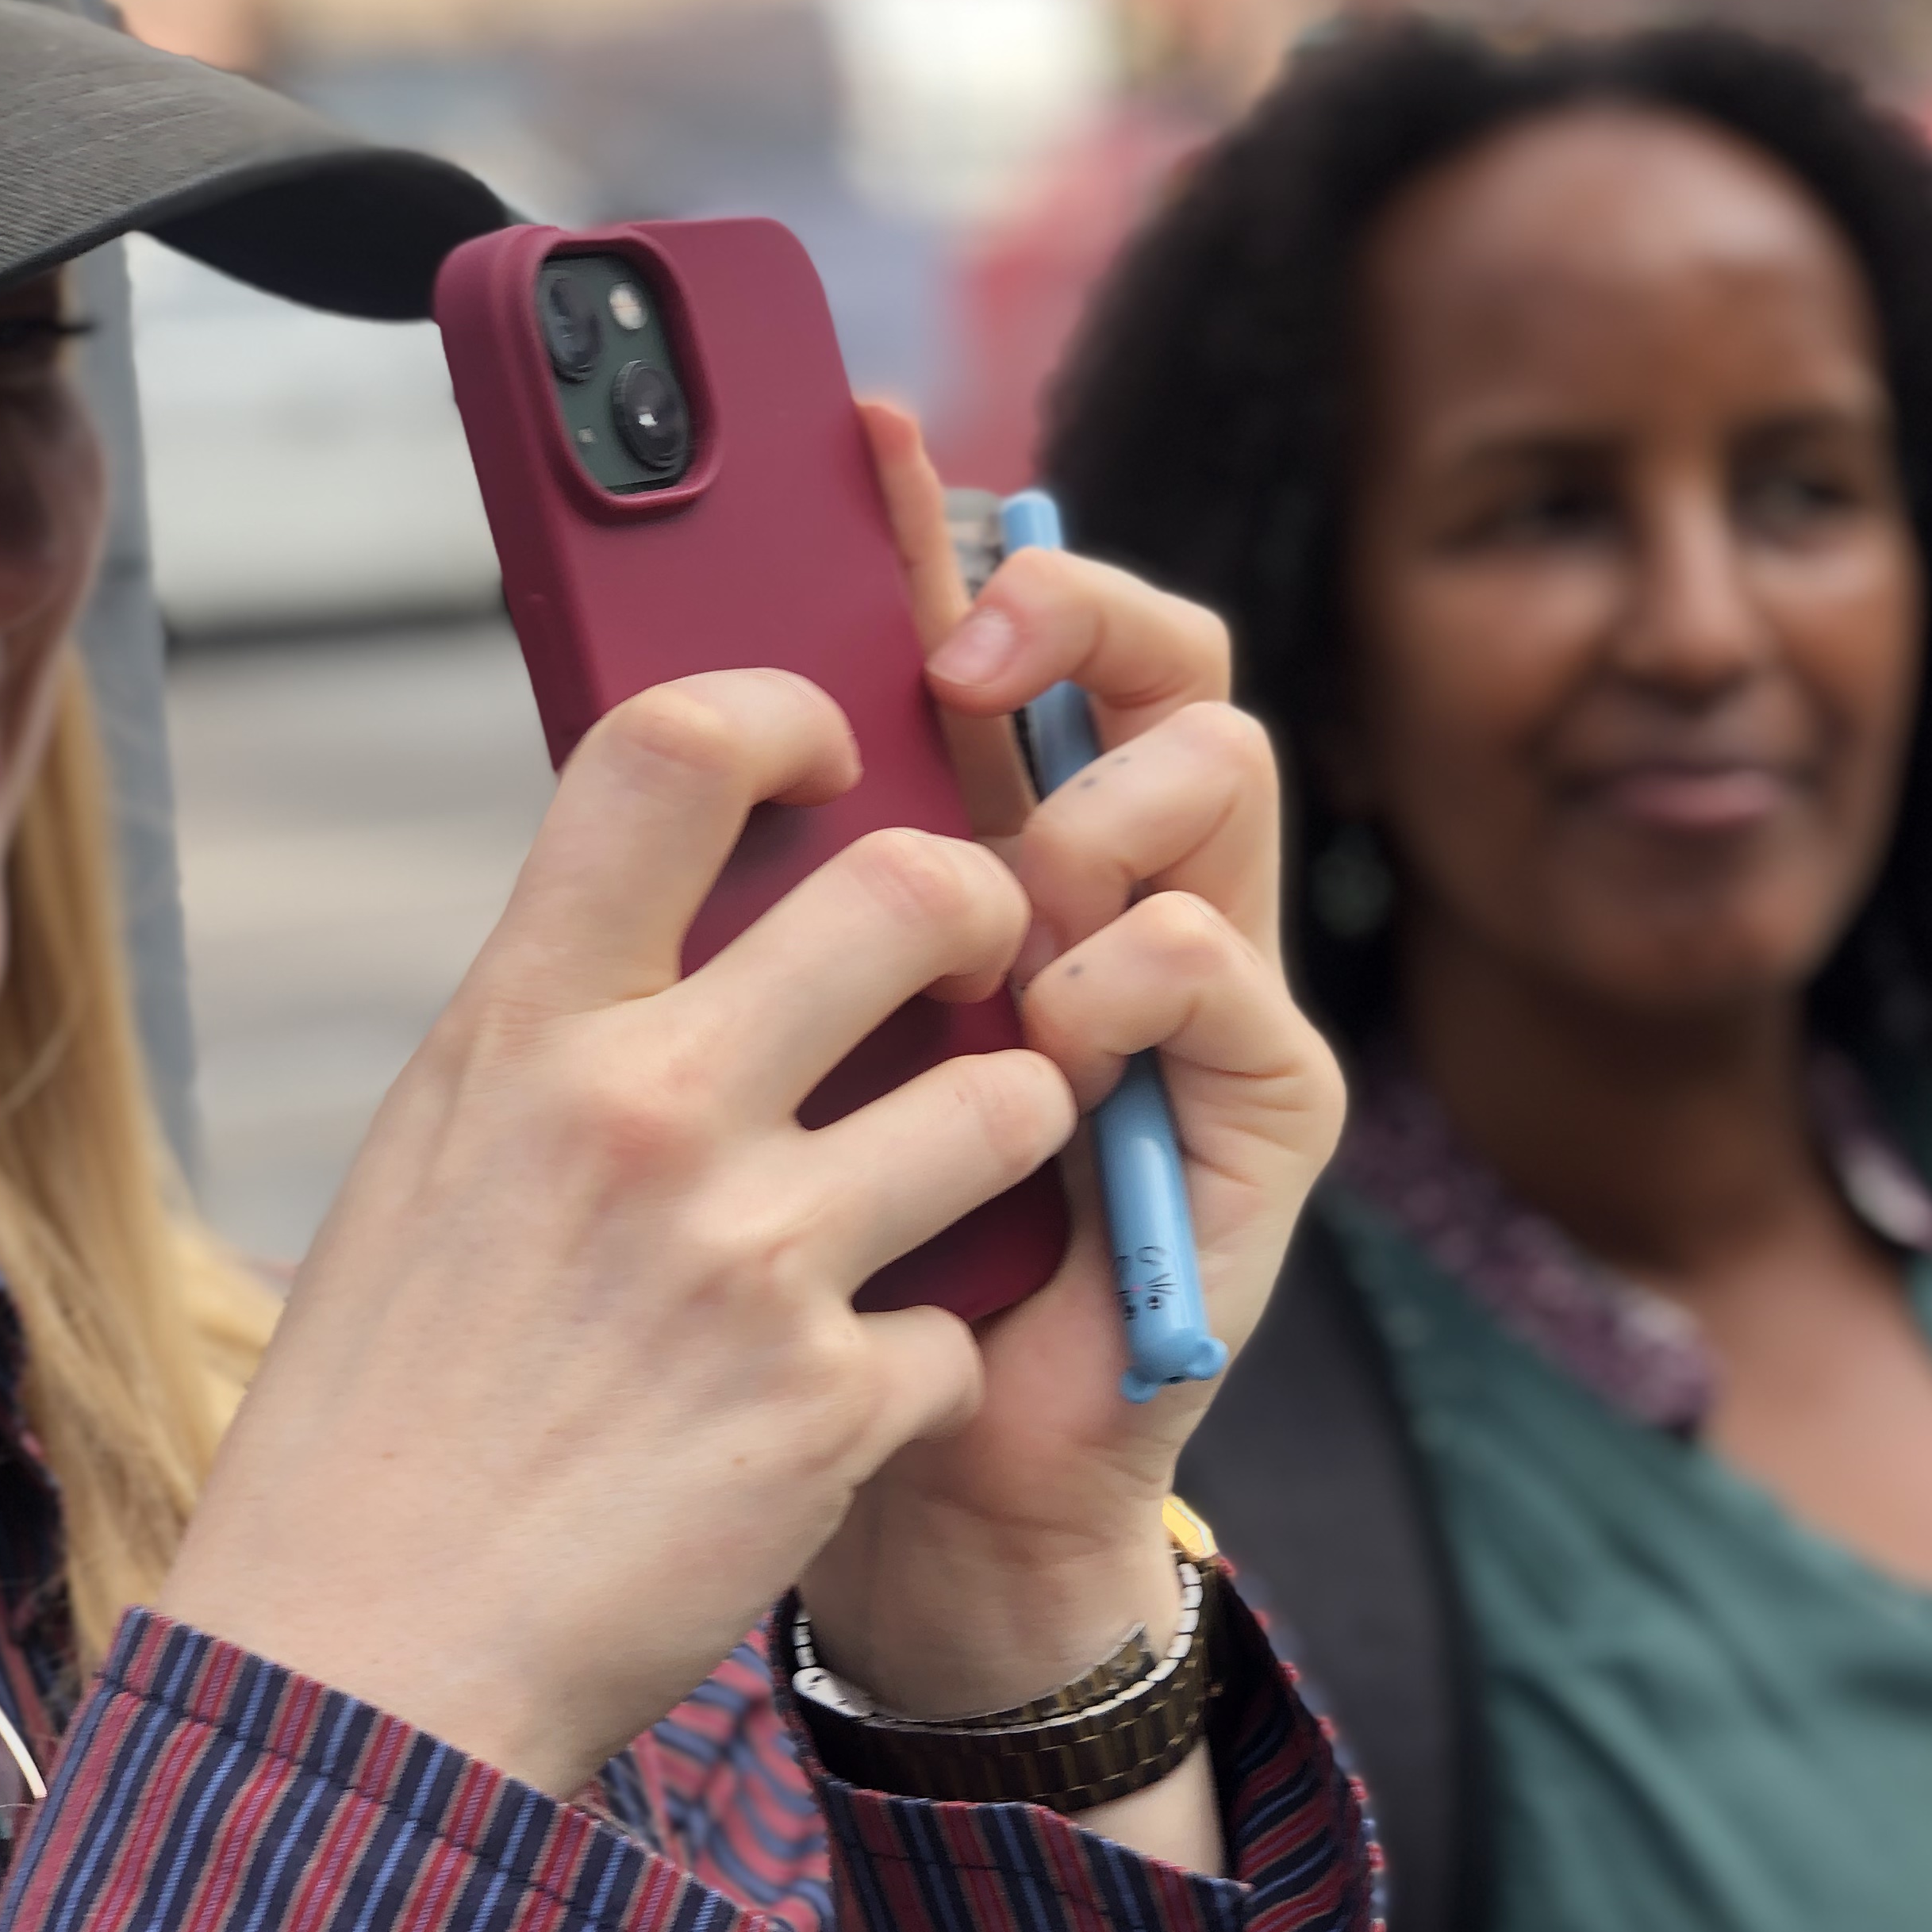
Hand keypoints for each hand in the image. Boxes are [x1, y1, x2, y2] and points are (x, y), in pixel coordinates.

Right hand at [163, 669, 1077, 1796]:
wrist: (367, 1657)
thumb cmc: (391, 1399)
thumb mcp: (438, 1155)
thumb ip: (567, 1025)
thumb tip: (695, 904)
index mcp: (524, 1032)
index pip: (668, 752)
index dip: (785, 711)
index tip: (836, 754)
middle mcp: (644, 1114)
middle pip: (917, 894)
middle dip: (986, 911)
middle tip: (980, 960)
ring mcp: (754, 1259)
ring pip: (1013, 1103)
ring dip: (1011, 1136)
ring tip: (946, 1185)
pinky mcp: (835, 1405)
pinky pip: (966, 1331)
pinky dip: (926, 1368)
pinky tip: (840, 1410)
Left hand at [803, 411, 1343, 1862]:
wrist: (910, 1486)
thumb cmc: (818, 1258)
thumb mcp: (759, 1029)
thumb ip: (764, 879)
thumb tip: (668, 686)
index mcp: (996, 851)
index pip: (1010, 643)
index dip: (957, 525)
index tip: (868, 445)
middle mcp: (1117, 889)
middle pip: (1163, 650)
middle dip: (1069, 608)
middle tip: (957, 658)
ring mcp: (1203, 988)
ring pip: (1217, 765)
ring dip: (1099, 797)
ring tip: (1010, 898)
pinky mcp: (1263, 1101)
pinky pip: (1222, 955)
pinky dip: (1129, 967)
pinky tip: (1048, 1036)